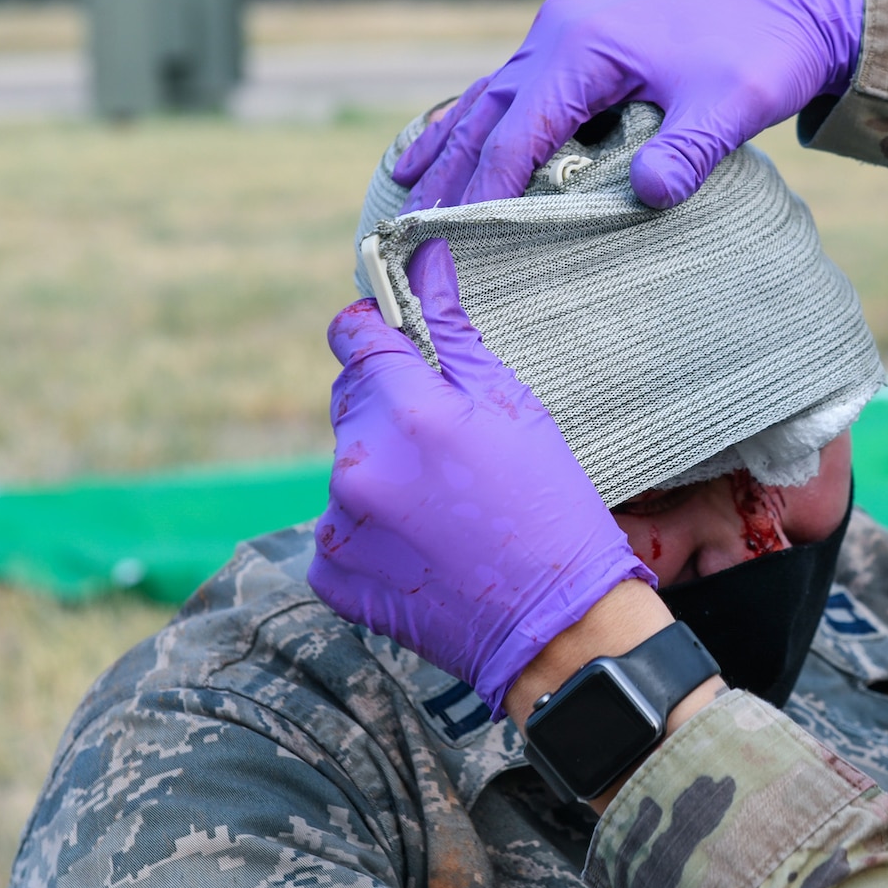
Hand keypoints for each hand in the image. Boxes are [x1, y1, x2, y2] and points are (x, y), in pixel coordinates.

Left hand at [307, 240, 654, 715]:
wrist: (557, 626)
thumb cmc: (551, 507)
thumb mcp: (515, 407)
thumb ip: (455, 332)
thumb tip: (426, 261)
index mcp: (406, 412)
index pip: (353, 335)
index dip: (376, 330)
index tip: (397, 338)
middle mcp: (358, 464)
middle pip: (351, 400)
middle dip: (391, 405)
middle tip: (453, 442)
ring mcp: (338, 523)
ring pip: (348, 462)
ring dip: (384, 467)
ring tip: (448, 501)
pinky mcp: (331, 574)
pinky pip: (339, 524)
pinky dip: (372, 526)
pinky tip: (427, 542)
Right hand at [395, 0, 862, 209]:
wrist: (792, 2)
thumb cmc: (762, 50)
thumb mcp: (732, 104)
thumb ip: (689, 150)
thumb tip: (650, 196)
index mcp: (583, 44)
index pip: (517, 135)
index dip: (486, 193)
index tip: (457, 244)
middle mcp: (557, 33)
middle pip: (487, 118)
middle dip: (449, 179)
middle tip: (410, 237)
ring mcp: (562, 33)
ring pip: (488, 100)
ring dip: (449, 150)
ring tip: (406, 197)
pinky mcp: (576, 44)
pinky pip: (510, 89)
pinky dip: (475, 123)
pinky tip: (438, 146)